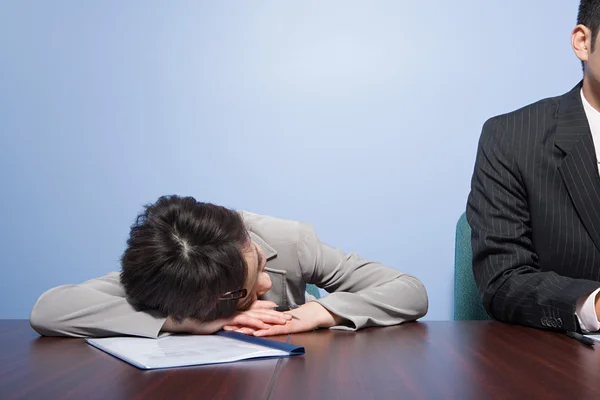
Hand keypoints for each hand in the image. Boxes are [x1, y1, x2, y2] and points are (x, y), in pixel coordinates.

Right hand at [162, 300, 291, 334]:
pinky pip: (243, 320)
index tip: (286, 314)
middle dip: (276, 315)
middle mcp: (239, 310)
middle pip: (261, 311)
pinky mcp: (228, 318)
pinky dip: (254, 322)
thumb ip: (242, 316)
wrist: (193, 321)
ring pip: (255, 315)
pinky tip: (262, 325)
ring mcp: (233, 313)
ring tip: (280, 321)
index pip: (260, 310)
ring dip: (269, 318)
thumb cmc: (209, 320)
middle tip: (289, 318)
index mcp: (240, 310)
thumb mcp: (228, 320)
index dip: (273, 312)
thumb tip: (254, 314)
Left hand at [231, 302, 342, 336]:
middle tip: (225, 326)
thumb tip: (259, 325)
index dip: (239, 320)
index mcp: (269, 316)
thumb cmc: (297, 318)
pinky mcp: (286, 326)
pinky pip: (273, 330)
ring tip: (236, 331)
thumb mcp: (280, 320)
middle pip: (252, 321)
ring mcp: (278, 322)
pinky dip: (264, 332)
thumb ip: (270, 321)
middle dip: (239, 324)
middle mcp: (272, 318)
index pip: (251, 318)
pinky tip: (256, 334)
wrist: (312, 314)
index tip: (227, 322)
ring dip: (248, 328)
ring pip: (261, 325)